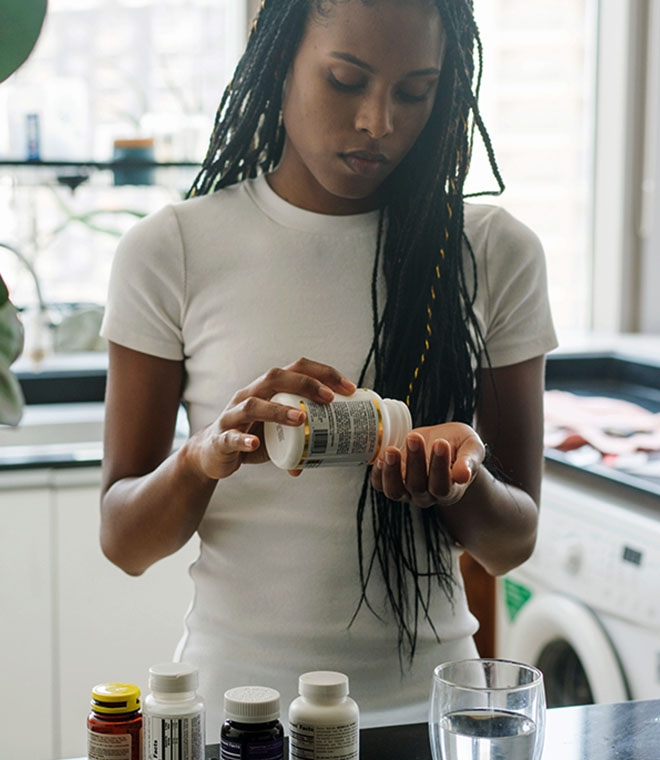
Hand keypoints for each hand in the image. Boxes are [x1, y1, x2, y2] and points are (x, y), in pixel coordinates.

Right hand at [191, 357, 355, 479]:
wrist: (212, 452)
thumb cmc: (252, 434)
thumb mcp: (281, 433)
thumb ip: (304, 438)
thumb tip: (331, 452)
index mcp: (268, 389)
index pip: (296, 368)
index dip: (324, 373)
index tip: (349, 388)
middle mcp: (250, 394)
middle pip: (275, 377)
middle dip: (305, 384)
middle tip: (330, 398)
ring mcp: (233, 415)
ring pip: (253, 404)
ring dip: (278, 410)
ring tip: (301, 418)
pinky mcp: (221, 438)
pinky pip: (231, 436)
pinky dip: (243, 439)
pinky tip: (256, 444)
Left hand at [371, 422, 485, 507]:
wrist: (442, 441)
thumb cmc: (459, 444)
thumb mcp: (471, 447)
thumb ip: (470, 460)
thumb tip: (463, 475)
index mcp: (450, 490)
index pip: (442, 486)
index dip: (440, 466)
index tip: (441, 443)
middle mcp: (427, 495)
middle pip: (417, 486)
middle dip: (415, 460)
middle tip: (414, 438)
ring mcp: (407, 490)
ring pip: (395, 491)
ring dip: (391, 471)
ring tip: (391, 450)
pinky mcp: (392, 481)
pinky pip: (380, 485)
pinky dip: (378, 474)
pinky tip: (380, 458)